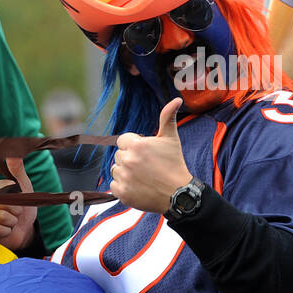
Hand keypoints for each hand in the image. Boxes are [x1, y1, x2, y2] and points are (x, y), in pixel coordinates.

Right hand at [0, 157, 37, 251]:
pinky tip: (4, 231)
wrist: (24, 229)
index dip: (17, 198)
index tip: (17, 201)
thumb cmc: (23, 206)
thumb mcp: (24, 187)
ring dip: (12, 222)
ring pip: (3, 218)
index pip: (6, 191)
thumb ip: (18, 171)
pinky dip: (7, 232)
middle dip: (15, 212)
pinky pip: (0, 230)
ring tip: (9, 222)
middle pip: (5, 205)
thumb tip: (13, 154)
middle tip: (14, 213)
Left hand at [110, 98, 193, 213]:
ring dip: (125, 173)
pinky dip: (123, 187)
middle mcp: (127, 160)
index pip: (122, 141)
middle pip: (119, 156)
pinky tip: (138, 186)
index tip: (146, 154)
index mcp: (137, 145)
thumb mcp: (171, 139)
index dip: (133, 146)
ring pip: (116, 170)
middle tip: (147, 167)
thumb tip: (177, 99)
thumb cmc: (175, 164)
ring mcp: (124, 177)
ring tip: (143, 177)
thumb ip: (168, 118)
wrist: (178, 193)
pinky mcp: (122, 193)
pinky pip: (114, 186)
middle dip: (130, 159)